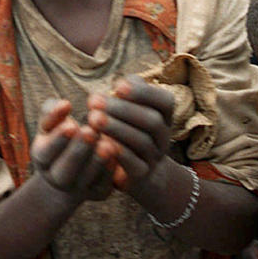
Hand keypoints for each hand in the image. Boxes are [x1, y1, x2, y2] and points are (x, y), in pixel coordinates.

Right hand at [31, 99, 116, 201]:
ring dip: (97, 162)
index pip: (46, 152)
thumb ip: (53, 111)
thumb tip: (64, 105)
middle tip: (90, 132)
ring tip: (106, 144)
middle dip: (78, 151)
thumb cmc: (61, 134)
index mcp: (42, 158)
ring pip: (85, 179)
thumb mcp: (51, 122)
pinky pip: (104, 185)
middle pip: (64, 170)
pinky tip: (117, 154)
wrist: (73, 164)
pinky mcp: (97, 193)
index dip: (58, 140)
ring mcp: (77, 188)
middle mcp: (57, 178)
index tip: (71, 125)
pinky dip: (110, 171)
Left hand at [86, 75, 173, 192]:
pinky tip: (99, 142)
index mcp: (164, 115)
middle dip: (122, 109)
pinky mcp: (142, 174)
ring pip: (142, 142)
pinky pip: (134, 164)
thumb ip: (128, 92)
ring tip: (92, 118)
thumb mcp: (130, 107)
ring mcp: (155, 157)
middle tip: (94, 101)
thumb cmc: (127, 128)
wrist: (136, 171)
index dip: (144, 93)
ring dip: (116, 128)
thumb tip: (121, 83)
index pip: (165, 101)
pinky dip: (118, 152)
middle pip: (152, 121)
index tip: (118, 86)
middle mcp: (164, 136)